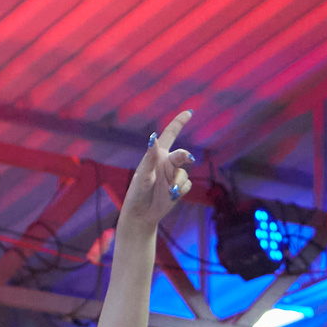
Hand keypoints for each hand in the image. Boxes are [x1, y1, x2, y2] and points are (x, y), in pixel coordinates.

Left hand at [118, 111, 193, 231]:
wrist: (141, 214)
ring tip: (170, 191)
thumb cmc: (137, 192)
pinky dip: (181, 190)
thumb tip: (154, 137)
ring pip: (184, 172)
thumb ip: (150, 157)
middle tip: (188, 158)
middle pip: (182, 155)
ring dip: (178, 181)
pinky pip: (187, 185)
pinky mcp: (179, 188)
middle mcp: (167, 163)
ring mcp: (173, 176)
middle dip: (185, 156)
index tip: (189, 112)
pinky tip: (171, 196)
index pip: (170, 135)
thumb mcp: (143, 174)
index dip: (179, 123)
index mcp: (157, 155)